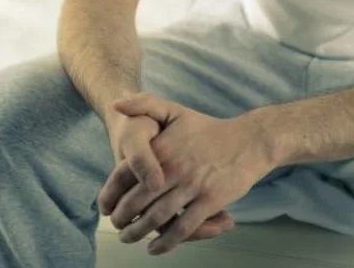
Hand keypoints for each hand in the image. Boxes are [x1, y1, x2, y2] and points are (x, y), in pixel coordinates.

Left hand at [100, 94, 271, 255]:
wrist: (248, 140)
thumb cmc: (208, 129)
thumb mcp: (176, 111)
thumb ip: (144, 104)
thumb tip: (115, 104)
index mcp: (162, 148)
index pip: (123, 176)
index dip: (109, 195)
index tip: (105, 207)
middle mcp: (174, 168)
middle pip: (136, 202)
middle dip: (122, 219)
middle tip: (117, 227)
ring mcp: (192, 185)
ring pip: (157, 218)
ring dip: (138, 233)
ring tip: (129, 238)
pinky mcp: (210, 200)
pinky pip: (182, 228)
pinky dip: (165, 242)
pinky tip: (155, 248)